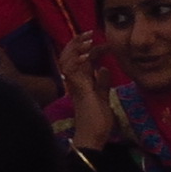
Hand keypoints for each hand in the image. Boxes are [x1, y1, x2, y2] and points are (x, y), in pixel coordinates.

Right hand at [56, 26, 121, 153]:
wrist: (93, 138)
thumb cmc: (97, 121)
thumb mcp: (103, 98)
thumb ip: (102, 84)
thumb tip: (104, 68)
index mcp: (81, 81)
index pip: (81, 59)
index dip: (91, 48)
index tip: (105, 43)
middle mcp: (74, 81)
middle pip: (68, 54)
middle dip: (77, 42)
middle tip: (90, 33)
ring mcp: (73, 84)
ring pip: (65, 59)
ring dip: (75, 47)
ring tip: (87, 40)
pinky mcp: (76, 88)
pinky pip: (70, 70)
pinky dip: (76, 60)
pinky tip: (86, 55)